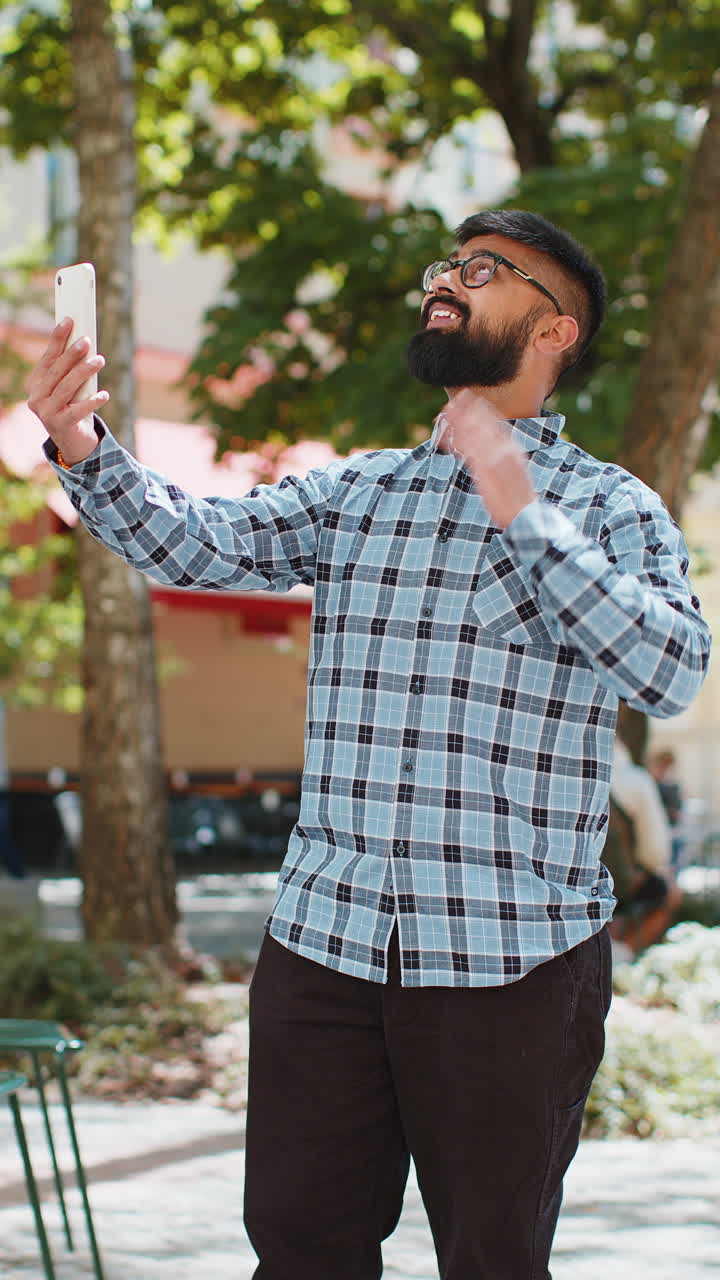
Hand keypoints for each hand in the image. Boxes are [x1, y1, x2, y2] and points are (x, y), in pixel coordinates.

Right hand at [27, 317, 108, 464]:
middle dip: (71, 354)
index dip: (57, 339)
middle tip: (86, 340)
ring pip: (66, 388)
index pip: (47, 358)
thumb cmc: (72, 407)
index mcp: (36, 383)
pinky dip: (92, 402)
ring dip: (83, 372)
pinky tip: (104, 395)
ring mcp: (46, 412)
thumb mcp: (68, 387)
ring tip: (100, 360)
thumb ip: (70, 369)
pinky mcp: (60, 425)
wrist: (73, 441)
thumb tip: (84, 341)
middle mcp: (36, 397)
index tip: (68, 321)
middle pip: (56, 371)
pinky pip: (77, 410)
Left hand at [436, 389, 536, 528]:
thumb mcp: (515, 469)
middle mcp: (504, 448)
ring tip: (444, 412)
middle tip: (453, 400)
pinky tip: (445, 436)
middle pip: (483, 423)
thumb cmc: (518, 495)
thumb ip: (502, 455)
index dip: (479, 408)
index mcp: (512, 447)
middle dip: (467, 410)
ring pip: (473, 433)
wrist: (525, 514)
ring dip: (458, 421)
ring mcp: (495, 458)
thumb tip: (488, 448)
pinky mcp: (485, 470)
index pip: (494, 421)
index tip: (468, 399)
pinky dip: (456, 440)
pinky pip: (467, 450)